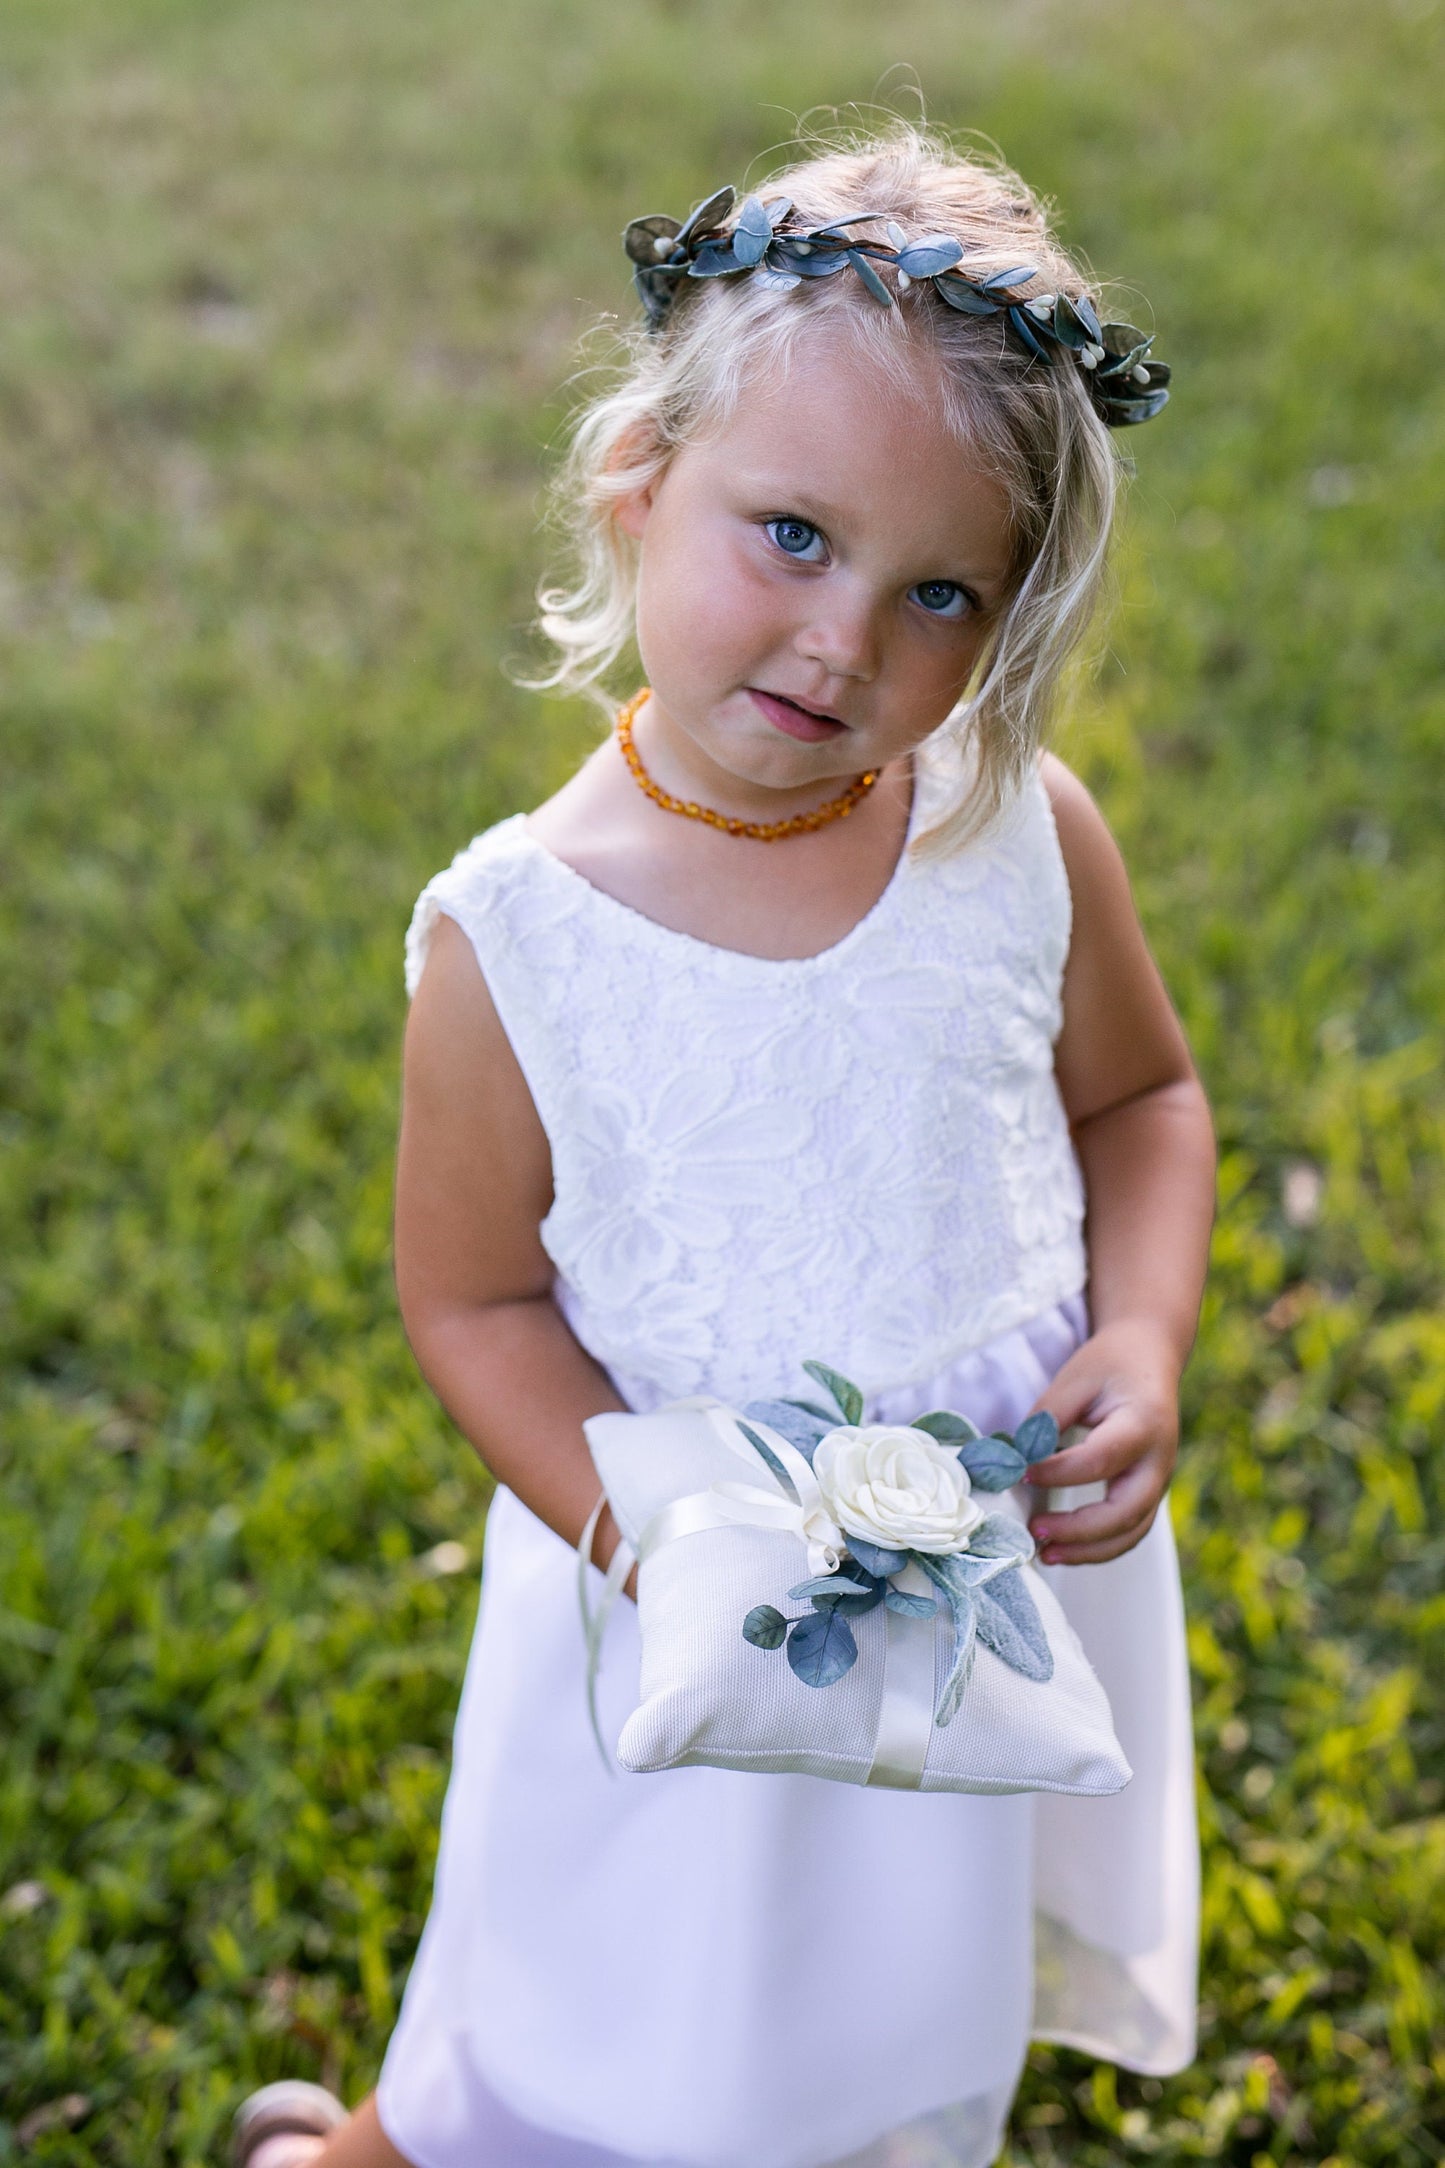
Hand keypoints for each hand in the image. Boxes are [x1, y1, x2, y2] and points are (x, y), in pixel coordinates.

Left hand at [1022, 1317, 1181, 1564]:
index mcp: (1142, 1424)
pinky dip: (1099, 1548)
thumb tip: (1015, 1461)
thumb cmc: (1109, 1366)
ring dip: (1088, 1551)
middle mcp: (1158, 1460)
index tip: (1022, 1473)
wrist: (1149, 1359)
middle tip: (1035, 1529)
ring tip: (1045, 1554)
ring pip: (1131, 1532)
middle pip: (1125, 1511)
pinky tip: (1064, 1550)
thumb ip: (1047, 1418)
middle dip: (1079, 1530)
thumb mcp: (1075, 1378)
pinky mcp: (1149, 1493)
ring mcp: (1159, 1481)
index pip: (1100, 1459)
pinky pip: (1130, 1531)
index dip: (1059, 1472)